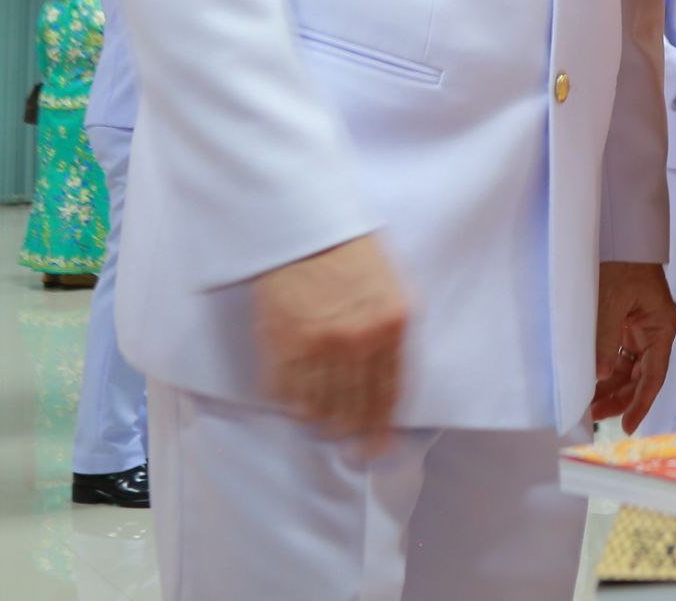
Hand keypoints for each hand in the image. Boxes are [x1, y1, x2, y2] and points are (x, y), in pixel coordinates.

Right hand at [253, 234, 410, 451]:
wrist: (303, 224)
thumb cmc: (348, 248)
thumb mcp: (390, 284)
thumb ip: (392, 328)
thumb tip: (389, 374)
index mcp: (392, 324)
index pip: (390, 393)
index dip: (383, 427)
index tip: (379, 447)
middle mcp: (358, 340)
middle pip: (355, 409)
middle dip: (353, 434)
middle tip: (352, 451)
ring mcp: (319, 345)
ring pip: (319, 408)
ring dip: (321, 423)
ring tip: (322, 428)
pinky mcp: (283, 344)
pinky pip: (286, 393)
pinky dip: (291, 404)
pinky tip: (295, 405)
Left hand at [591, 261, 675, 433]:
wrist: (618, 234)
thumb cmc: (621, 261)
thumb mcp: (611, 301)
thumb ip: (606, 339)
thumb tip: (600, 376)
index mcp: (661, 327)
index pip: (653, 376)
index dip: (641, 403)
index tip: (628, 426)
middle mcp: (654, 332)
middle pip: (641, 376)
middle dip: (621, 398)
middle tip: (596, 415)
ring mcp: (640, 329)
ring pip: (629, 369)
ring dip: (611, 387)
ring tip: (590, 404)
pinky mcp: (626, 325)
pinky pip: (618, 356)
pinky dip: (606, 371)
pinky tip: (591, 383)